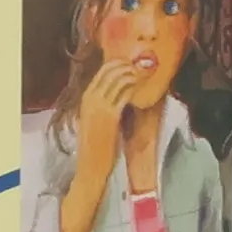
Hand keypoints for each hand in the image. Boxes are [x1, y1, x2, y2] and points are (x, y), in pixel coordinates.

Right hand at [61, 58, 140, 231]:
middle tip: (143, 65)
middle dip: (128, 64)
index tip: (133, 63)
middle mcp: (90, 99)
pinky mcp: (110, 116)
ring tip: (146, 73)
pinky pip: (125, 93)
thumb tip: (118, 97)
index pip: (102, 72)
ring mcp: (99, 106)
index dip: (119, 64)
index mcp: (85, 99)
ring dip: (134, 74)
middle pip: (110, 70)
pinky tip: (144, 87)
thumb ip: (102, 107)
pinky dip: (135, 87)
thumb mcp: (94, 122)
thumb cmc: (95, 148)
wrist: (90, 167)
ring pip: (119, 79)